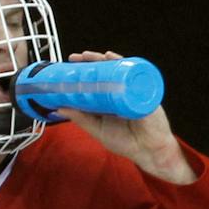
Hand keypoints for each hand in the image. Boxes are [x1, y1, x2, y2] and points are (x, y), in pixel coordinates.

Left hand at [56, 51, 196, 183]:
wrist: (149, 152)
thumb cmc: (126, 142)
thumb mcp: (97, 130)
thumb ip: (80, 119)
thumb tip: (59, 108)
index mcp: (108, 100)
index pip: (95, 80)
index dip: (82, 71)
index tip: (69, 65)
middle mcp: (120, 92)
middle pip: (106, 71)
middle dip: (91, 61)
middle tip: (76, 58)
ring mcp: (132, 91)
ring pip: (119, 70)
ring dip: (105, 59)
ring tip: (93, 56)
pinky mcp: (144, 92)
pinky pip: (135, 74)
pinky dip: (125, 64)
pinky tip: (114, 59)